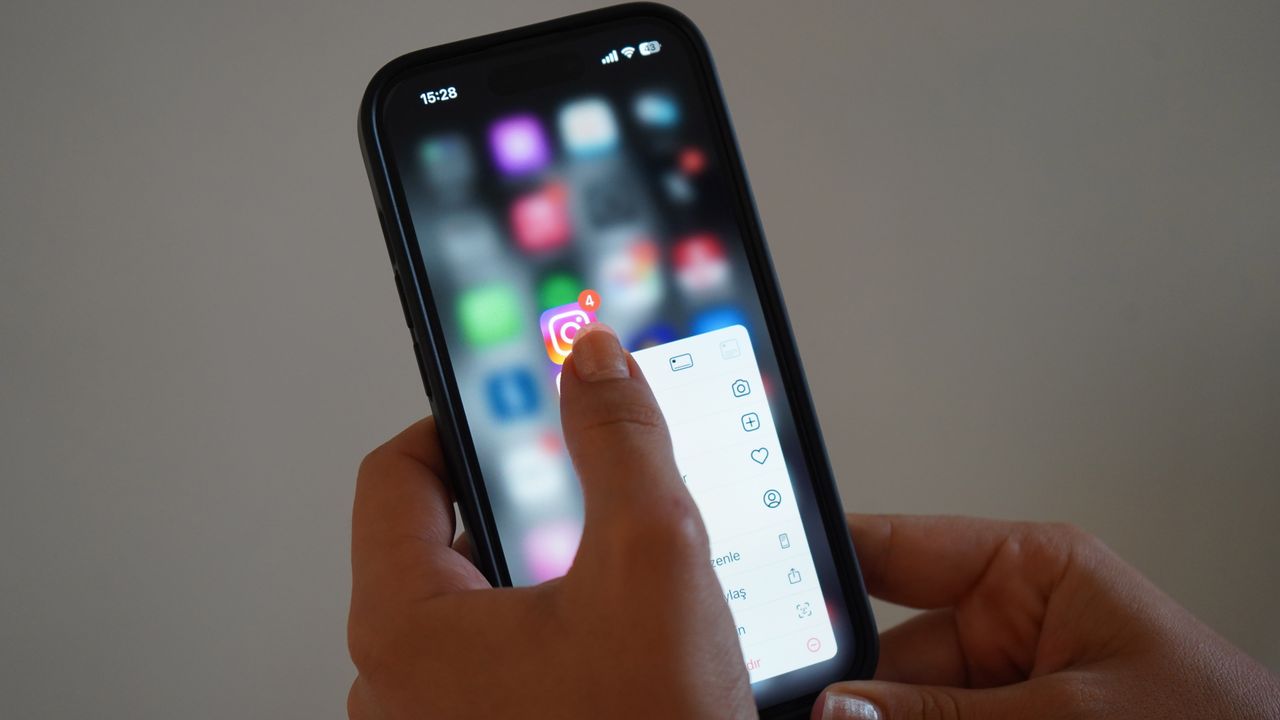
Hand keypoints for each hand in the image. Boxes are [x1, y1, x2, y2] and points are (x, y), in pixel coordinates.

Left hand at [347, 325, 754, 719]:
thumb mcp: (653, 560)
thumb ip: (620, 443)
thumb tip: (593, 364)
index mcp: (406, 626)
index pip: (393, 475)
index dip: (454, 420)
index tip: (509, 404)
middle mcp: (402, 681)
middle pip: (438, 537)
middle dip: (520, 499)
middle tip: (582, 483)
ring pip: (477, 603)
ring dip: (544, 567)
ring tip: (613, 564)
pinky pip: (500, 659)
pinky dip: (552, 625)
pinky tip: (619, 630)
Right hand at [817, 515, 1279, 718]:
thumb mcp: (1070, 714)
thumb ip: (944, 713)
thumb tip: (841, 709)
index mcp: (1030, 573)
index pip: (895, 551)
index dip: (821, 560)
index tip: (760, 576)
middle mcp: (1007, 625)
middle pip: (883, 649)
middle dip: (838, 681)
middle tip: (793, 702)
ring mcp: (1001, 690)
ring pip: (898, 704)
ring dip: (859, 716)